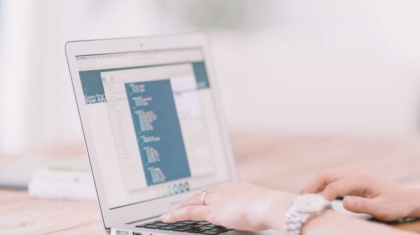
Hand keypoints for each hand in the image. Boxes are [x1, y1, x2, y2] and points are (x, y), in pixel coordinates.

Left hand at [161, 182, 295, 231]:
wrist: (270, 206)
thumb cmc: (271, 207)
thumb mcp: (262, 205)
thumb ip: (254, 206)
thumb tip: (257, 210)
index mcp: (237, 187)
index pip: (217, 189)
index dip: (207, 194)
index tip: (204, 197)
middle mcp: (225, 189)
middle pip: (203, 193)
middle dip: (192, 198)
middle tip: (183, 203)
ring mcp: (217, 199)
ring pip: (194, 200)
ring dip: (182, 205)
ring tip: (173, 211)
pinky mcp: (212, 211)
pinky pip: (189, 212)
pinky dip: (177, 214)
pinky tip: (167, 217)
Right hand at [301, 167, 419, 220]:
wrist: (405, 198)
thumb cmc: (394, 205)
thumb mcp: (381, 209)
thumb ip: (362, 206)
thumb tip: (344, 203)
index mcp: (361, 178)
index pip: (334, 186)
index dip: (322, 197)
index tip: (314, 208)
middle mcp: (354, 172)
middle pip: (326, 175)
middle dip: (311, 185)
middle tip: (300, 199)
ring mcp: (352, 173)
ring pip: (326, 175)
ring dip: (314, 184)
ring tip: (304, 197)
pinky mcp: (351, 177)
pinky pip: (331, 178)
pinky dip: (320, 185)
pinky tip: (316, 195)